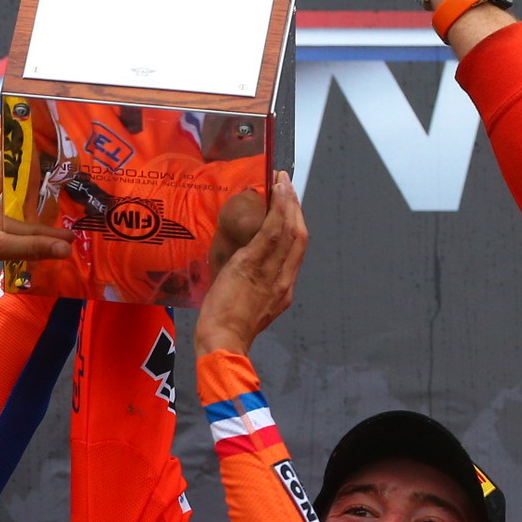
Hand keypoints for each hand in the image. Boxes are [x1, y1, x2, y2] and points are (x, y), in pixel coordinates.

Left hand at [194, 172, 306, 357]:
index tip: (290, 208)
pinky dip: (277, 210)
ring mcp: (271, 271)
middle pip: (298, 236)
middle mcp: (283, 279)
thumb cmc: (229, 330)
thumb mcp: (250, 308)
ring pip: (288, 230)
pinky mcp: (253, 265)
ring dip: (287, 201)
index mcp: (283, 290)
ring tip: (282, 181)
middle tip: (288, 186)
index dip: (296, 225)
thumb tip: (247, 270)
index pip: (296, 251)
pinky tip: (276, 193)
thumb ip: (255, 288)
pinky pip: (272, 232)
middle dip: (295, 208)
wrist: (223, 341)